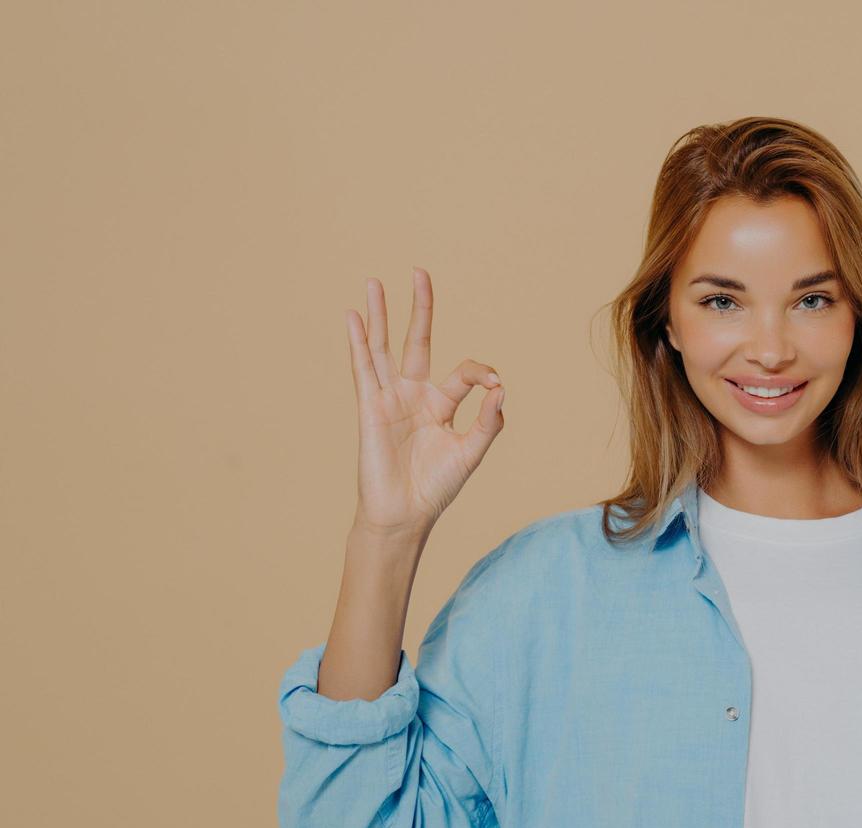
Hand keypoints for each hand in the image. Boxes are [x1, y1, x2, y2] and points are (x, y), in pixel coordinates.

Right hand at [344, 267, 504, 535]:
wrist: (404, 514)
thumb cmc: (436, 488)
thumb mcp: (470, 453)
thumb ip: (488, 422)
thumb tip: (500, 389)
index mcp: (441, 405)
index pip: (464, 372)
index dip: (482, 373)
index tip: (495, 387)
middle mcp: (414, 395)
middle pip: (416, 342)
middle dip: (420, 308)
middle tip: (420, 272)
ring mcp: (390, 398)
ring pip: (383, 348)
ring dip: (380, 315)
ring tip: (374, 282)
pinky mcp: (370, 407)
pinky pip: (363, 368)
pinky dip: (358, 342)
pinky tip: (354, 317)